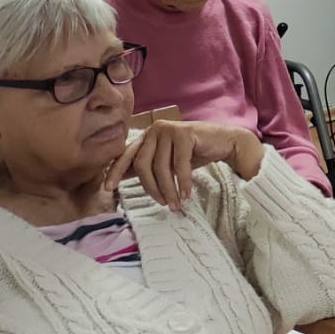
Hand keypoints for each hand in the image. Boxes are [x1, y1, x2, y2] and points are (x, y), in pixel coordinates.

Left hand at [109, 121, 263, 209]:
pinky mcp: (185, 133)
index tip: (108, 188)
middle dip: (152, 188)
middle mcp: (155, 129)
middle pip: (143, 165)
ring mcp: (169, 129)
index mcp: (148, 135)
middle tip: (162, 204)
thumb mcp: (168, 160)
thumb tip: (123, 178)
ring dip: (169, 190)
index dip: (116, 172)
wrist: (226, 142)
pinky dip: (183, 183)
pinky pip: (179, 165)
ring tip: (175, 204)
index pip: (126, 155)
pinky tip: (187, 194)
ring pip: (161, 168)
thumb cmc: (196, 153)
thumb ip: (150, 165)